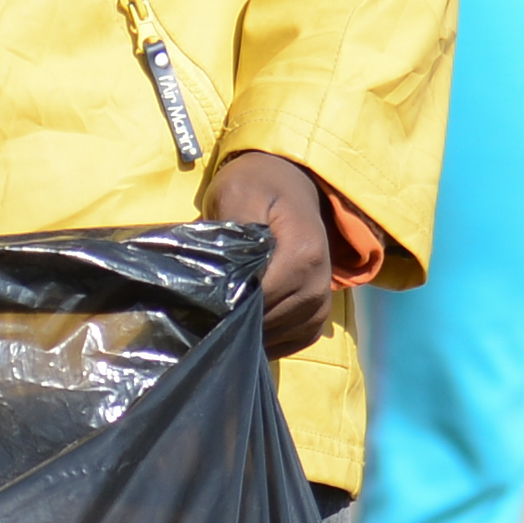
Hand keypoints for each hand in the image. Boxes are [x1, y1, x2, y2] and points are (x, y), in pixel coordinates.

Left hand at [205, 149, 340, 354]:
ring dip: (250, 330)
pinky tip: (246, 323)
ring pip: (279, 336)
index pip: (260, 299)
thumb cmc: (260, 185)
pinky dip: (268, 337)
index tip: (201, 299)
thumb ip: (233, 231)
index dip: (228, 304)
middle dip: (236, 320)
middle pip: (270, 322)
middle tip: (205, 310)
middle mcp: (319, 284)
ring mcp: (322, 302)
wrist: (292, 182)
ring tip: (223, 316)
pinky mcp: (318, 314)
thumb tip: (220, 277)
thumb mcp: (238, 193)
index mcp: (304, 255)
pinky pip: (292, 340)